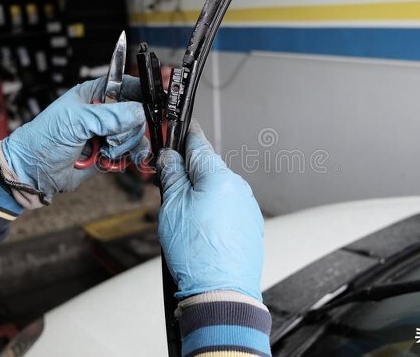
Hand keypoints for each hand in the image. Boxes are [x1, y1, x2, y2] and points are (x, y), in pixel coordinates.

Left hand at [1, 76, 148, 200]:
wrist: (34, 172)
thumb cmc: (44, 139)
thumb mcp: (76, 122)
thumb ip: (109, 116)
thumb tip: (139, 113)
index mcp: (95, 94)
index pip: (127, 85)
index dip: (142, 91)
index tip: (154, 102)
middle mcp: (105, 112)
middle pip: (137, 113)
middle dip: (127, 129)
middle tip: (110, 139)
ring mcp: (109, 133)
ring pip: (137, 135)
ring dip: (125, 146)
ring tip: (105, 152)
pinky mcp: (111, 153)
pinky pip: (133, 152)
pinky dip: (129, 158)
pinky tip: (115, 161)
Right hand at [157, 119, 264, 300]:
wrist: (221, 292)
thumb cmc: (197, 255)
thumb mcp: (172, 208)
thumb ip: (171, 176)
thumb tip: (169, 157)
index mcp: (220, 178)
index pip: (200, 145)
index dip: (186, 135)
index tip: (181, 128)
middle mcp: (239, 189)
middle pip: (208, 169)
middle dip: (189, 173)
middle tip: (169, 186)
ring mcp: (247, 208)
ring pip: (218, 190)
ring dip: (201, 194)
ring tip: (185, 220)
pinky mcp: (250, 226)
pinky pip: (228, 209)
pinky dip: (214, 212)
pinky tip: (201, 230)